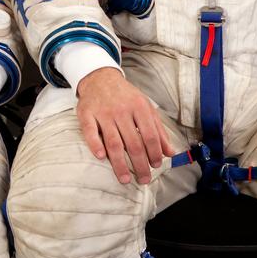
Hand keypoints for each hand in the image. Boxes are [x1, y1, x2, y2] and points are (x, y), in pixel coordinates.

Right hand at [75, 68, 173, 184]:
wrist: (100, 77)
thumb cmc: (125, 96)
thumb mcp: (146, 107)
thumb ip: (158, 130)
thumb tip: (170, 153)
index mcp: (139, 107)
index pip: (150, 135)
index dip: (154, 153)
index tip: (156, 166)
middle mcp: (121, 110)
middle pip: (133, 143)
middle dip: (140, 165)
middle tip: (143, 180)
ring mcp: (103, 112)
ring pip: (113, 141)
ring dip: (119, 163)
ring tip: (124, 179)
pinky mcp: (86, 113)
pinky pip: (89, 131)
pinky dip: (95, 145)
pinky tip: (101, 157)